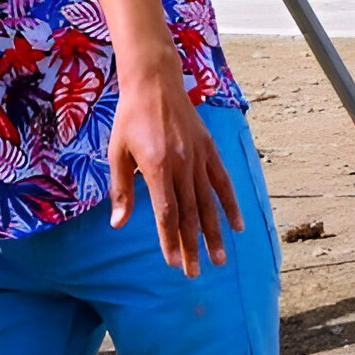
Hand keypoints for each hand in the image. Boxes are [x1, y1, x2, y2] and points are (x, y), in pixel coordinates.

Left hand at [107, 63, 243, 276]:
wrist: (154, 82)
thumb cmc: (130, 117)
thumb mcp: (117, 152)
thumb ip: (121, 189)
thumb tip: (118, 224)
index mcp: (157, 166)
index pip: (166, 213)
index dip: (169, 240)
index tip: (172, 262)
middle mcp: (182, 165)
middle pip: (189, 214)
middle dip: (192, 246)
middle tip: (195, 272)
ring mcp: (199, 157)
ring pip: (208, 203)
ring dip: (214, 233)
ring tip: (220, 259)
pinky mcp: (210, 149)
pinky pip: (222, 182)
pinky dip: (231, 205)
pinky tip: (237, 225)